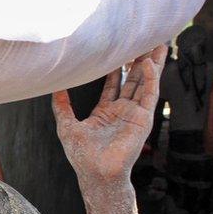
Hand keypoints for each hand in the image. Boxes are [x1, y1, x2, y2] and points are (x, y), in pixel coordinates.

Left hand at [52, 46, 166, 183]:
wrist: (97, 173)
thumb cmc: (82, 155)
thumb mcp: (66, 125)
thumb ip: (61, 106)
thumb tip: (54, 87)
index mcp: (105, 112)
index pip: (113, 84)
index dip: (116, 68)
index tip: (119, 50)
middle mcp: (122, 111)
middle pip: (133, 80)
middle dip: (138, 60)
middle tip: (143, 40)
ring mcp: (134, 114)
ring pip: (145, 83)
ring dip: (152, 64)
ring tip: (158, 43)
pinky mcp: (143, 119)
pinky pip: (149, 94)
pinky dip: (151, 78)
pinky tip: (150, 63)